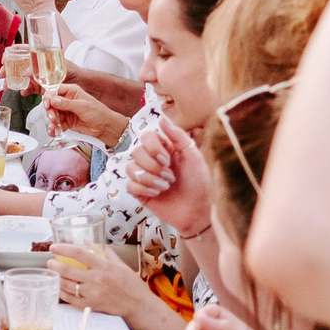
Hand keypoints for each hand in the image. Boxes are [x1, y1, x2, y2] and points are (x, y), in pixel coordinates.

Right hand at [44, 83, 129, 145]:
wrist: (105, 127)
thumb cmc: (98, 112)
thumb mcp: (82, 106)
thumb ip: (67, 103)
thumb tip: (53, 100)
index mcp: (71, 91)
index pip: (55, 90)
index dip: (49, 97)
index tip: (48, 105)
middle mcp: (67, 100)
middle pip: (51, 103)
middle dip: (50, 111)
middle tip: (53, 118)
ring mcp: (66, 111)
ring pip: (53, 114)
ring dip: (51, 121)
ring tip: (54, 126)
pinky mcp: (66, 121)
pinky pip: (57, 124)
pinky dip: (54, 128)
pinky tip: (53, 132)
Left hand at [53, 241, 147, 321]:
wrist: (137, 304)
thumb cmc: (130, 284)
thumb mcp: (120, 264)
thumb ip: (105, 253)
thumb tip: (90, 242)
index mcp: (103, 266)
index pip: (79, 254)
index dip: (64, 249)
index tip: (54, 247)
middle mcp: (96, 280)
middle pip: (68, 270)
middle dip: (55, 265)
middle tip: (50, 262)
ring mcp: (92, 294)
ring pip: (67, 285)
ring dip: (57, 278)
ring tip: (53, 274)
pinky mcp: (90, 306)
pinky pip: (70, 299)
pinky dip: (62, 293)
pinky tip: (60, 288)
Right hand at [127, 122, 210, 237]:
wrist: (198, 211)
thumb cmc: (200, 183)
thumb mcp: (193, 156)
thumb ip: (178, 136)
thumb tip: (161, 118)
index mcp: (165, 148)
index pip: (145, 136)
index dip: (152, 147)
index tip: (167, 159)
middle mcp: (152, 160)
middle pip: (135, 151)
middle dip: (153, 166)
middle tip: (170, 177)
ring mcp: (145, 176)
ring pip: (130, 168)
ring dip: (149, 178)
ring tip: (165, 187)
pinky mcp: (140, 192)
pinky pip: (130, 185)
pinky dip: (144, 189)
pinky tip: (157, 194)